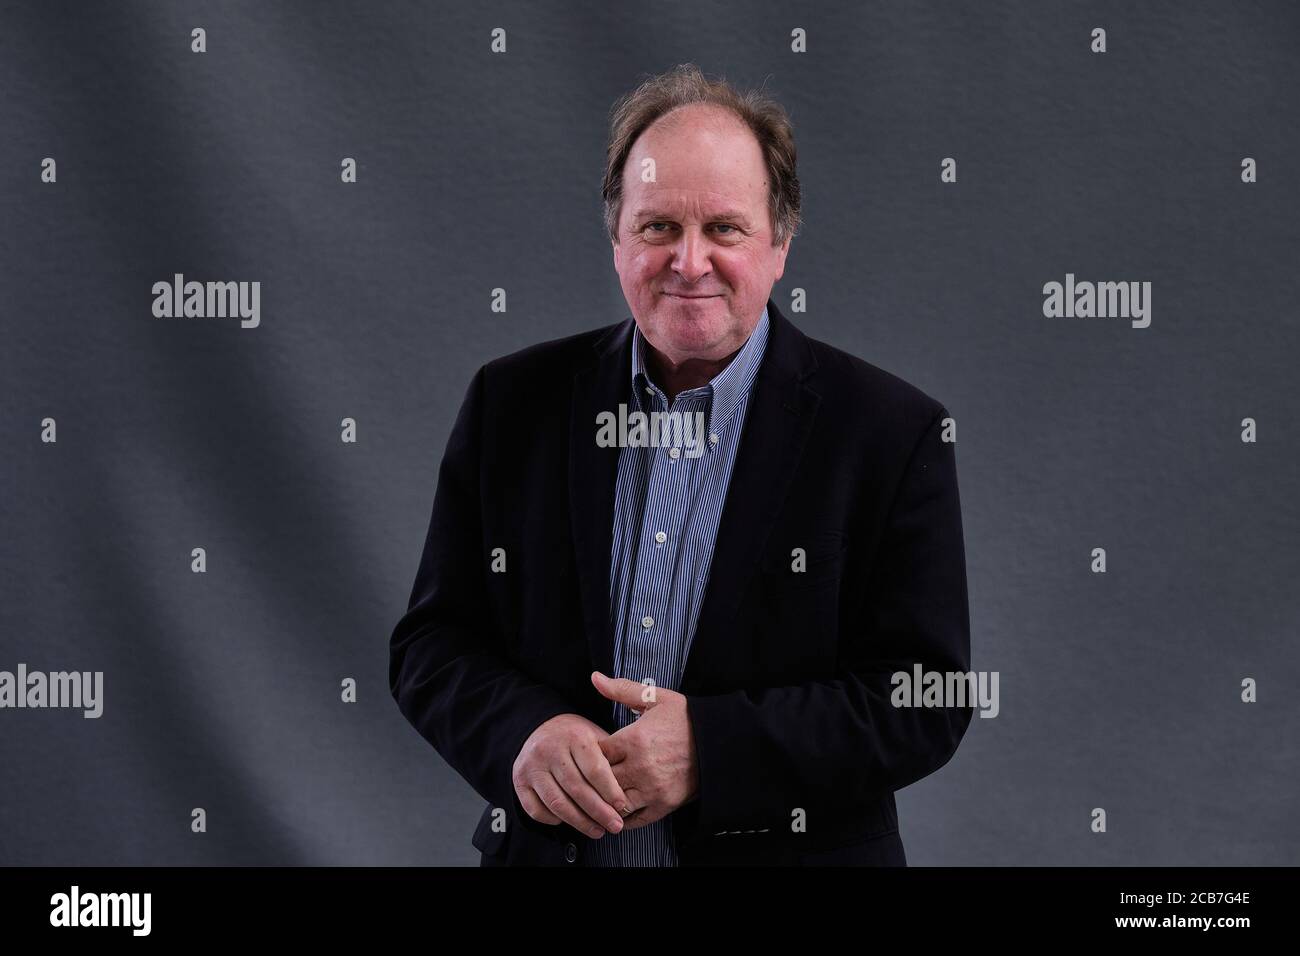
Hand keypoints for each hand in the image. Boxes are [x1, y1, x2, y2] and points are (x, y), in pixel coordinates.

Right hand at [512, 713, 631, 838]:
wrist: (541, 727)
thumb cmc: (576, 737)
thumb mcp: (595, 736)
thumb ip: (609, 758)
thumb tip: (628, 789)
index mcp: (574, 736)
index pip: (594, 769)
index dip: (609, 791)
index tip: (622, 806)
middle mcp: (549, 750)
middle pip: (576, 789)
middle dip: (598, 812)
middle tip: (614, 826)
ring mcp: (532, 766)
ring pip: (557, 802)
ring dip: (579, 822)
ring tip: (597, 831)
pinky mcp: (519, 780)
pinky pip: (535, 809)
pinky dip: (553, 820)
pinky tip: (568, 822)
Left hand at [591, 671, 698, 829]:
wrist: (720, 742)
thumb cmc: (686, 718)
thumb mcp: (656, 697)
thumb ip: (622, 689)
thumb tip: (595, 678)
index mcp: (634, 739)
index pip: (596, 753)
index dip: (590, 753)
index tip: (591, 752)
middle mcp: (640, 767)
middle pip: (601, 780)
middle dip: (594, 778)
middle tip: (591, 775)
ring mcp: (652, 789)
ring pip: (613, 802)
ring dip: (606, 800)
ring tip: (602, 794)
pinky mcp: (663, 805)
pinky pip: (634, 819)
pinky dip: (622, 817)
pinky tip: (618, 809)